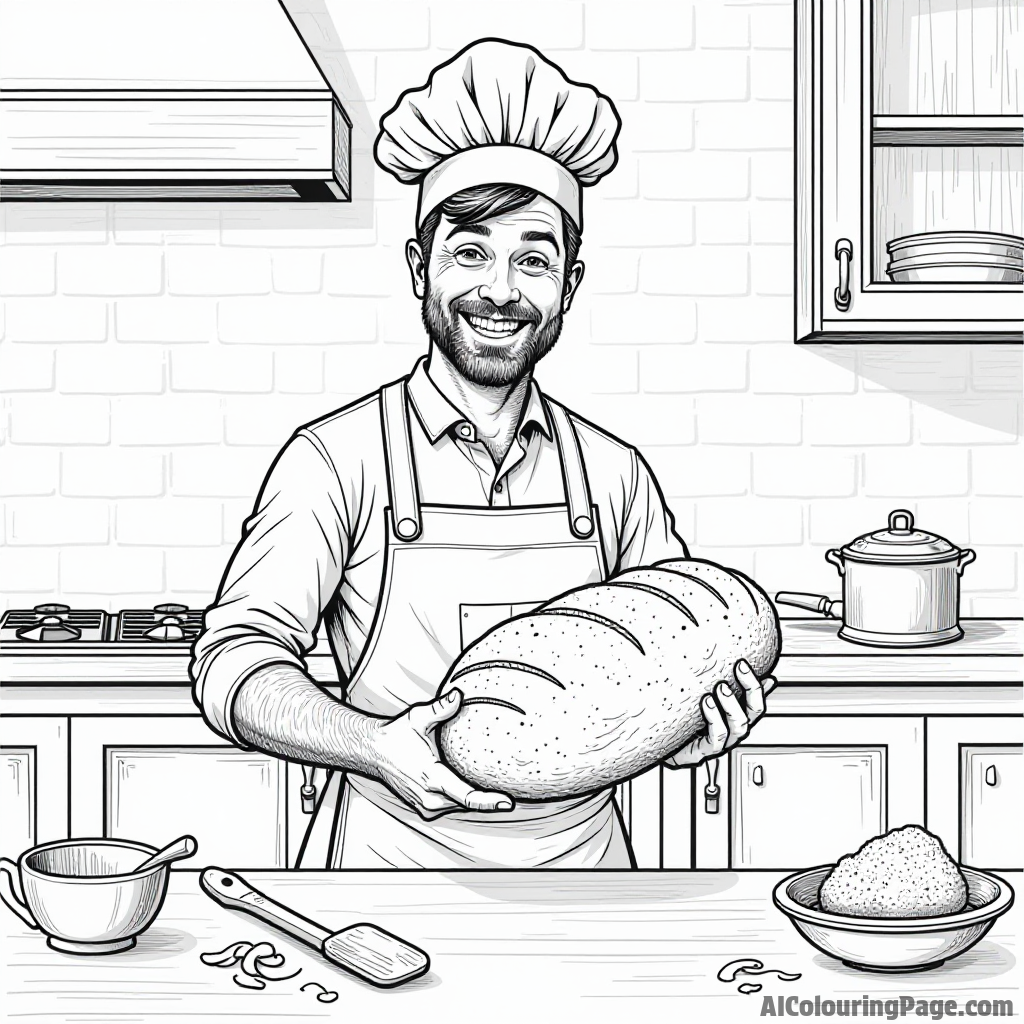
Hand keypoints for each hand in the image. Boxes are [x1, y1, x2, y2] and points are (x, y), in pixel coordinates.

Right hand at [366, 688, 514, 819]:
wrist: (373, 753)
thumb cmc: (397, 734)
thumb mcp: (417, 717)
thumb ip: (439, 709)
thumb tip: (459, 695)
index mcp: (431, 778)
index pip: (464, 796)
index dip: (488, 801)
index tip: (508, 802)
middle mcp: (429, 798)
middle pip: (468, 802)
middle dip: (488, 797)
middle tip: (511, 788)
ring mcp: (426, 806)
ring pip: (460, 804)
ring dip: (475, 796)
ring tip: (496, 787)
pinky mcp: (426, 808)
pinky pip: (452, 804)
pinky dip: (463, 796)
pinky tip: (475, 785)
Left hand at [663, 659, 775, 768]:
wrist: (661, 745)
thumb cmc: (684, 720)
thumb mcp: (703, 697)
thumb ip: (718, 684)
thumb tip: (731, 665)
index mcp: (735, 716)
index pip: (756, 700)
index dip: (756, 684)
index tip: (746, 664)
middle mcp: (732, 729)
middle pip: (754, 713)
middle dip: (751, 689)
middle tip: (739, 669)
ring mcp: (721, 742)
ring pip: (738, 727)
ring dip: (732, 705)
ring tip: (721, 687)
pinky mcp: (704, 750)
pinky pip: (716, 738)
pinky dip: (715, 720)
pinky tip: (706, 703)